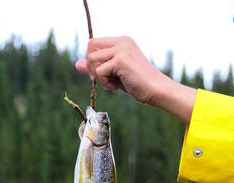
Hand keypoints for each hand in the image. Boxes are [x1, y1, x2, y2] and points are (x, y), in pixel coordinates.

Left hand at [76, 36, 195, 123]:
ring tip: (112, 84)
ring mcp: (121, 49)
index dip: (92, 60)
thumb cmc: (137, 84)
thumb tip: (77, 64)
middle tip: (103, 79)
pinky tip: (116, 87)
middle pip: (90, 46)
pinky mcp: (121, 60)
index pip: (94, 43)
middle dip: (91, 65)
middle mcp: (121, 41)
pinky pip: (99, 71)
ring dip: (98, 76)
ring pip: (92, 59)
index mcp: (122, 41)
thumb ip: (97, 67)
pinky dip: (105, 83)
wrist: (156, 90)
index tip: (101, 74)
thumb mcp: (114, 74)